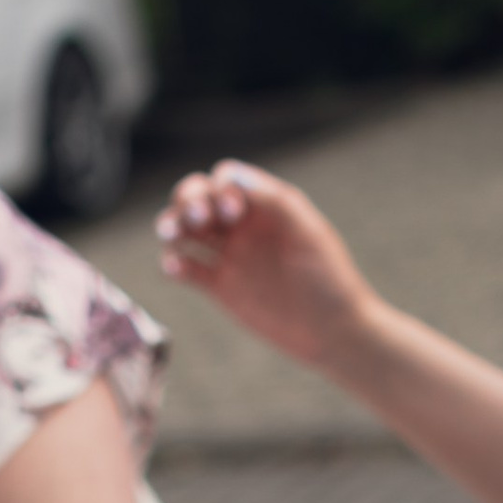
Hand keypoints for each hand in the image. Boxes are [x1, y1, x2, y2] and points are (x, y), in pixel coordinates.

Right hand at [153, 162, 375, 373]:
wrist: (332, 330)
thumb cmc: (329, 277)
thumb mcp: (307, 231)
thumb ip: (271, 201)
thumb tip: (229, 173)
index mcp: (265, 206)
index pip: (226, 180)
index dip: (221, 189)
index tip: (233, 213)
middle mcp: (243, 225)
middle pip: (198, 199)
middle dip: (188, 201)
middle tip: (194, 218)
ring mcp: (230, 255)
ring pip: (187, 231)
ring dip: (172, 226)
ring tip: (170, 234)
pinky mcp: (220, 287)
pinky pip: (188, 269)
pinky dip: (174, 264)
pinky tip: (174, 267)